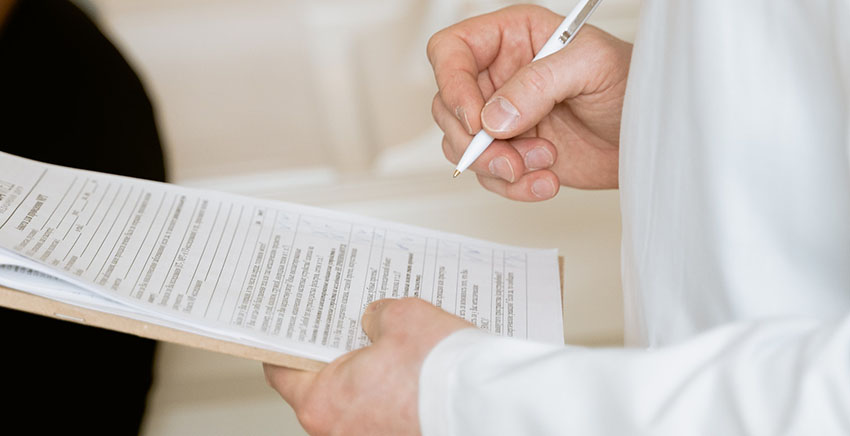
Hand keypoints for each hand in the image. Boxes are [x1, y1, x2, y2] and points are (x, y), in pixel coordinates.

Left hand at [264, 298, 473, 435]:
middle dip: (337, 353)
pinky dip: (393, 392)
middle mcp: (339, 432)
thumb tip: (375, 321)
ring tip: (392, 343)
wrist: (487, 407)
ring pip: (357, 401)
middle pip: (322, 386)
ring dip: (370, 374)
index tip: (289, 329)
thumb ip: (377, 317)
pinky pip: (384, 413)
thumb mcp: (401, 318)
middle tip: (349, 324)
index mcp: (322, 401)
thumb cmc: (439, 371)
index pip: (282, 371)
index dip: (285, 343)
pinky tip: (413, 368)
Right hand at [428, 5, 632, 199]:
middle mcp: (500, 77)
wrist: (652, 134)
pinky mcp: (514, 153)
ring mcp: (504, 118)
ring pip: (463, 147)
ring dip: (497, 166)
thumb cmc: (631, 83)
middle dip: (476, 142)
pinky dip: (514, 186)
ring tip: (544, 162)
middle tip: (510, 157)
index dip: (452, 84)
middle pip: (449, 107)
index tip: (476, 118)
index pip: (451, 52)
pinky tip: (546, 179)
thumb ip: (538, 84)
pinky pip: (489, 176)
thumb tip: (494, 116)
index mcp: (512, 38)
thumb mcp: (590, 66)